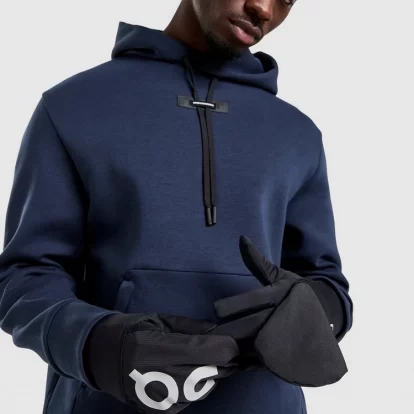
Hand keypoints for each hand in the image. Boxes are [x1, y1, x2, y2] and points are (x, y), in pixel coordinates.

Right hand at [83, 312, 238, 412]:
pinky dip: (196, 386)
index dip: (227, 347)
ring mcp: (160, 398)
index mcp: (158, 349)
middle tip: (221, 348)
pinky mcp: (160, 411)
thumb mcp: (160, 320)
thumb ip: (191, 328)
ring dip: (210, 374)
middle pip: (212, 373)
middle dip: (222, 361)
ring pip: (204, 389)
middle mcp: (160, 377)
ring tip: (202, 360)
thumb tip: (218, 332)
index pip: (209, 353)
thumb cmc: (130, 330)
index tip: (231, 340)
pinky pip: (191, 399)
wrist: (99, 356)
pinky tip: (186, 373)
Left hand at [209, 235, 347, 386]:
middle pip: (246, 326)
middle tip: (207, 332)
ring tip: (214, 348)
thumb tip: (242, 239)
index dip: (230, 307)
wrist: (328, 313)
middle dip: (226, 330)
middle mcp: (278, 316)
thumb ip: (257, 260)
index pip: (248, 301)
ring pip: (252, 345)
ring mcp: (281, 338)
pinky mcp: (284, 354)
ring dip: (234, 347)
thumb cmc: (298, 292)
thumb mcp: (280, 275)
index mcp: (276, 295)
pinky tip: (231, 361)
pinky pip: (261, 361)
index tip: (217, 309)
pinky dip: (246, 361)